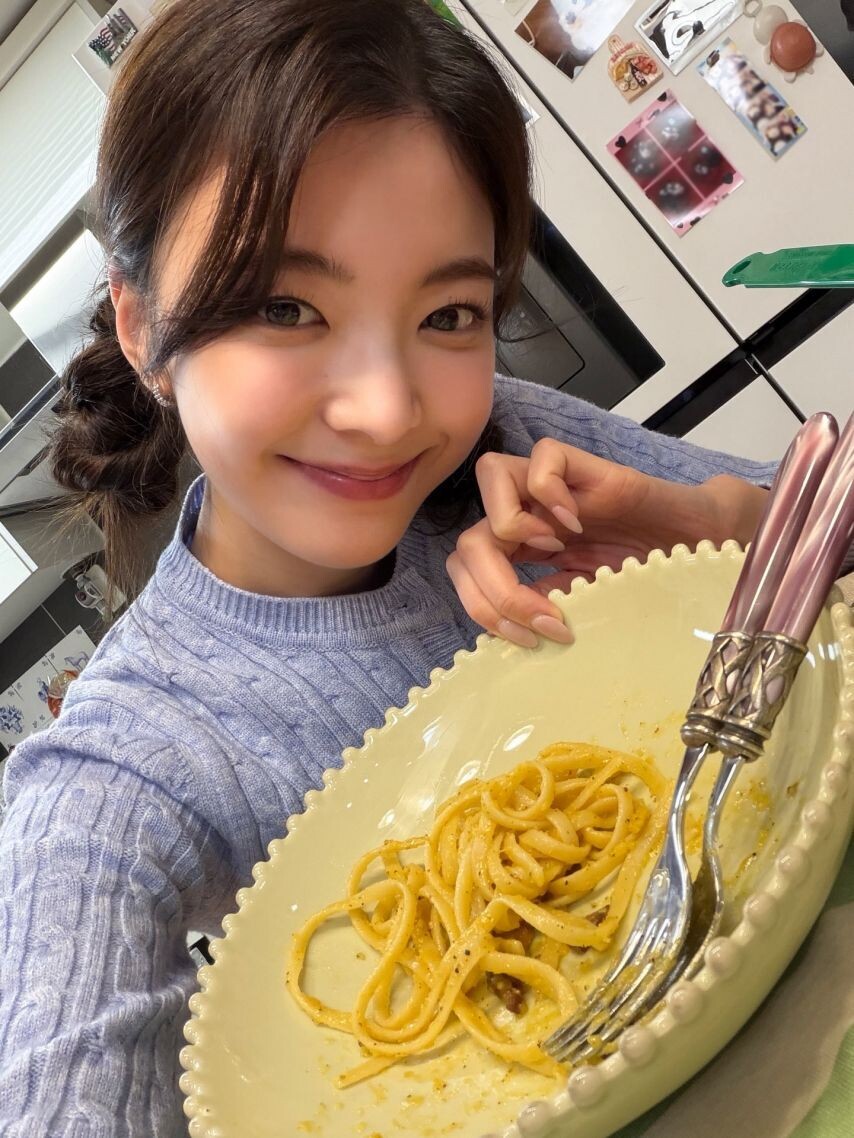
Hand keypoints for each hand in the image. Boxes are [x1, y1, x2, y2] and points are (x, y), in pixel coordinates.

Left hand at [446, 438, 764, 646]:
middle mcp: (530, 516)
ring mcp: (556, 489)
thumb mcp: (588, 603)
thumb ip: (549, 604)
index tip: (528, 639)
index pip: (466, 567)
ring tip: (551, 551)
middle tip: (543, 618)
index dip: (482, 606)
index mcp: (522, 550)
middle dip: (493, 588)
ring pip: (490, 474)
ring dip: (507, 524)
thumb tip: (516, 629)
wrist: (701, 544)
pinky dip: (548, 491)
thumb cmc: (646, 573)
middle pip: (468, 536)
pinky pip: (544, 455)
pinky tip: (577, 523)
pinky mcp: (588, 467)